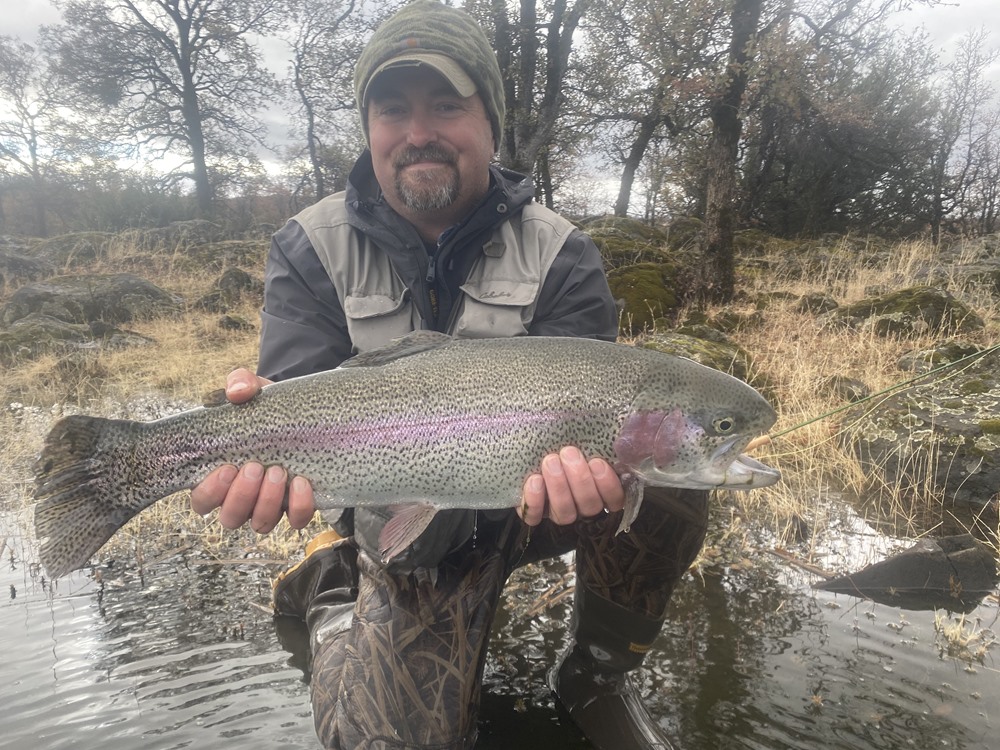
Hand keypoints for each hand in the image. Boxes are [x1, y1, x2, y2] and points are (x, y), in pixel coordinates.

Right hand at [189, 368, 315, 532]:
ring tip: (278, 472)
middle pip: (230, 517)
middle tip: (255, 467)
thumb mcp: (253, 391)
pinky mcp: (298, 506)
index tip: (226, 468)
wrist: (304, 414)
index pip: (201, 501)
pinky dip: (299, 506)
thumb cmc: (268, 408)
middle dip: (241, 496)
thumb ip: (240, 383)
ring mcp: (271, 505)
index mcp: (221, 476)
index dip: (209, 492)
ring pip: (260, 523)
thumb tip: (237, 392)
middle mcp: (243, 498)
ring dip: (267, 502)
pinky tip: (302, 483)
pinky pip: (297, 520)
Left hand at [518, 446, 625, 525]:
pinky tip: (534, 480)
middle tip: (569, 453)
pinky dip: (534, 501)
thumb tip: (627, 426)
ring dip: (559, 487)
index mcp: (602, 491)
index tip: (597, 462)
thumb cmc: (566, 441)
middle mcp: (583, 506)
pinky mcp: (534, 513)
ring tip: (550, 461)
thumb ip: (604, 440)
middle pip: (589, 505)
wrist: (534, 446)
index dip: (608, 485)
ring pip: (565, 513)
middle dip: (580, 480)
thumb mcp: (585, 438)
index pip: (615, 500)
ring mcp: (559, 512)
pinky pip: (535, 517)